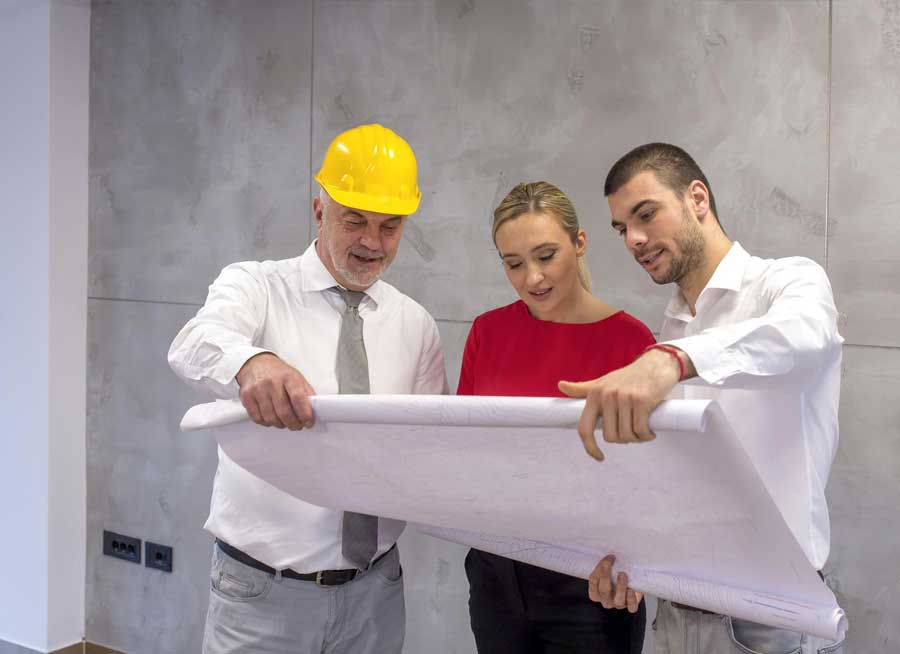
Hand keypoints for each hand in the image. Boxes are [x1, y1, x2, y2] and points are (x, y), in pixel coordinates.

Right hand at [236, 353, 315, 429]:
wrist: (256, 363)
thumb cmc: (278, 373)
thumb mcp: (296, 377)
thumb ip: (306, 393)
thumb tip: (315, 410)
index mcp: (288, 377)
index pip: (298, 398)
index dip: (305, 414)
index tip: (308, 422)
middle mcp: (272, 382)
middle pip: (284, 412)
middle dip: (293, 424)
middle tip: (297, 426)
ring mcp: (258, 389)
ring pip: (270, 418)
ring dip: (280, 424)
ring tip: (284, 422)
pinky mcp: (247, 396)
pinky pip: (257, 418)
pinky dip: (266, 423)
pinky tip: (271, 418)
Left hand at [558, 348, 690, 460]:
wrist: (657, 363)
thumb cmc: (630, 376)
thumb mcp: (603, 381)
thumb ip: (583, 388)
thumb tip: (561, 385)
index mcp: (594, 394)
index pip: (584, 427)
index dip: (589, 447)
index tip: (599, 457)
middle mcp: (606, 396)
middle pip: (610, 436)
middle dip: (623, 439)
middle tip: (633, 431)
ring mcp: (623, 398)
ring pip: (626, 435)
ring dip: (637, 438)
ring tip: (643, 429)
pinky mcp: (641, 401)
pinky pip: (640, 430)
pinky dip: (647, 435)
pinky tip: (650, 431)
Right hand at [588, 554, 642, 612]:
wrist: (630, 584)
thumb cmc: (615, 575)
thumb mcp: (607, 571)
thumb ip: (605, 566)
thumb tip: (609, 550)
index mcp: (595, 592)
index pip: (593, 580)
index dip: (600, 568)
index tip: (609, 557)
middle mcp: (605, 600)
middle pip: (603, 590)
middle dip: (606, 575)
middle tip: (611, 562)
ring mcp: (617, 604)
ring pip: (617, 600)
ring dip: (620, 587)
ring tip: (623, 574)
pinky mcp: (630, 606)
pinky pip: (631, 607)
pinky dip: (631, 599)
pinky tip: (631, 590)